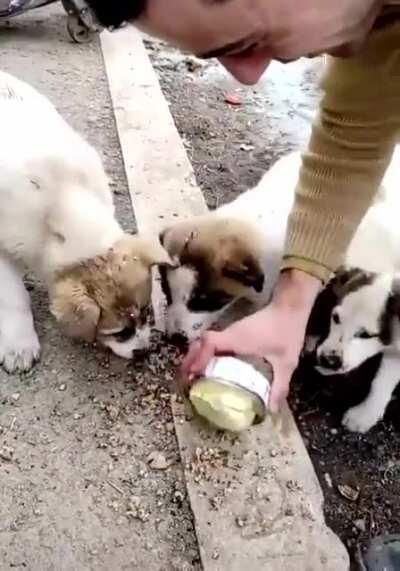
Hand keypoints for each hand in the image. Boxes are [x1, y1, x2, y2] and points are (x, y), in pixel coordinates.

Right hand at [181, 270, 321, 412]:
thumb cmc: (287, 332)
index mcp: (237, 339)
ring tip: (193, 377)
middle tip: (186, 381)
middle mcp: (229, 334)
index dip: (198, 357)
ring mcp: (231, 332)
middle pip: (200, 343)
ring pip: (205, 343)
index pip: (209, 342)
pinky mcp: (234, 333)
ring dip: (197, 357)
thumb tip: (271, 411)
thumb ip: (279, 386)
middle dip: (190, 361)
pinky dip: (206, 354)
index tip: (193, 374)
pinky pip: (213, 343)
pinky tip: (211, 369)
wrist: (290, 309)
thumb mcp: (285, 363)